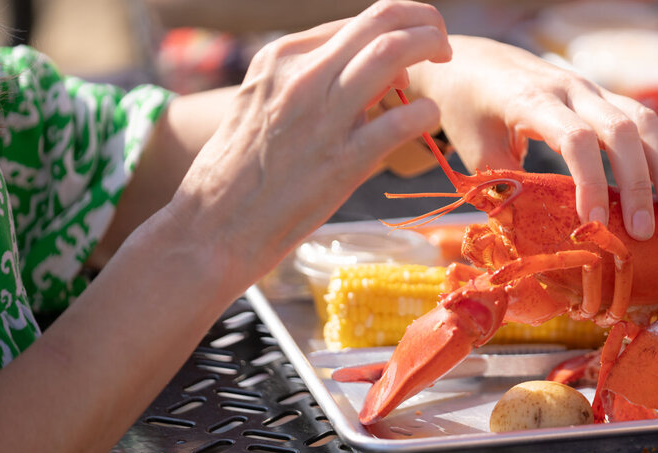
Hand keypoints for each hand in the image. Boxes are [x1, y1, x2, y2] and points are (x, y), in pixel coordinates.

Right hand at [166, 0, 452, 292]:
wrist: (212, 228)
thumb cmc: (241, 173)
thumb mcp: (263, 104)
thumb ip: (307, 83)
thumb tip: (364, 74)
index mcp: (281, 59)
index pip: (355, 23)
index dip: (394, 27)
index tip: (411, 44)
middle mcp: (301, 77)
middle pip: (380, 21)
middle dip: (423, 20)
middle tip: (441, 39)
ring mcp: (322, 117)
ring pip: (393, 54)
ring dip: (431, 46)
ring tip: (445, 59)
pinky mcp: (341, 161)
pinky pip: (401, 121)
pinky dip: (426, 112)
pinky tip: (429, 119)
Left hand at [407, 35, 657, 240]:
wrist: (473, 62)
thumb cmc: (469, 109)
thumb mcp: (474, 149)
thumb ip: (506, 186)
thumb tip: (534, 235)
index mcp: (531, 99)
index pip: (576, 138)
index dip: (591, 182)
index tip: (596, 222)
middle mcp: (570, 88)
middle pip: (622, 128)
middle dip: (639, 181)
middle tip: (643, 230)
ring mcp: (591, 89)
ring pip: (643, 121)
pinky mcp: (604, 98)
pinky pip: (643, 122)